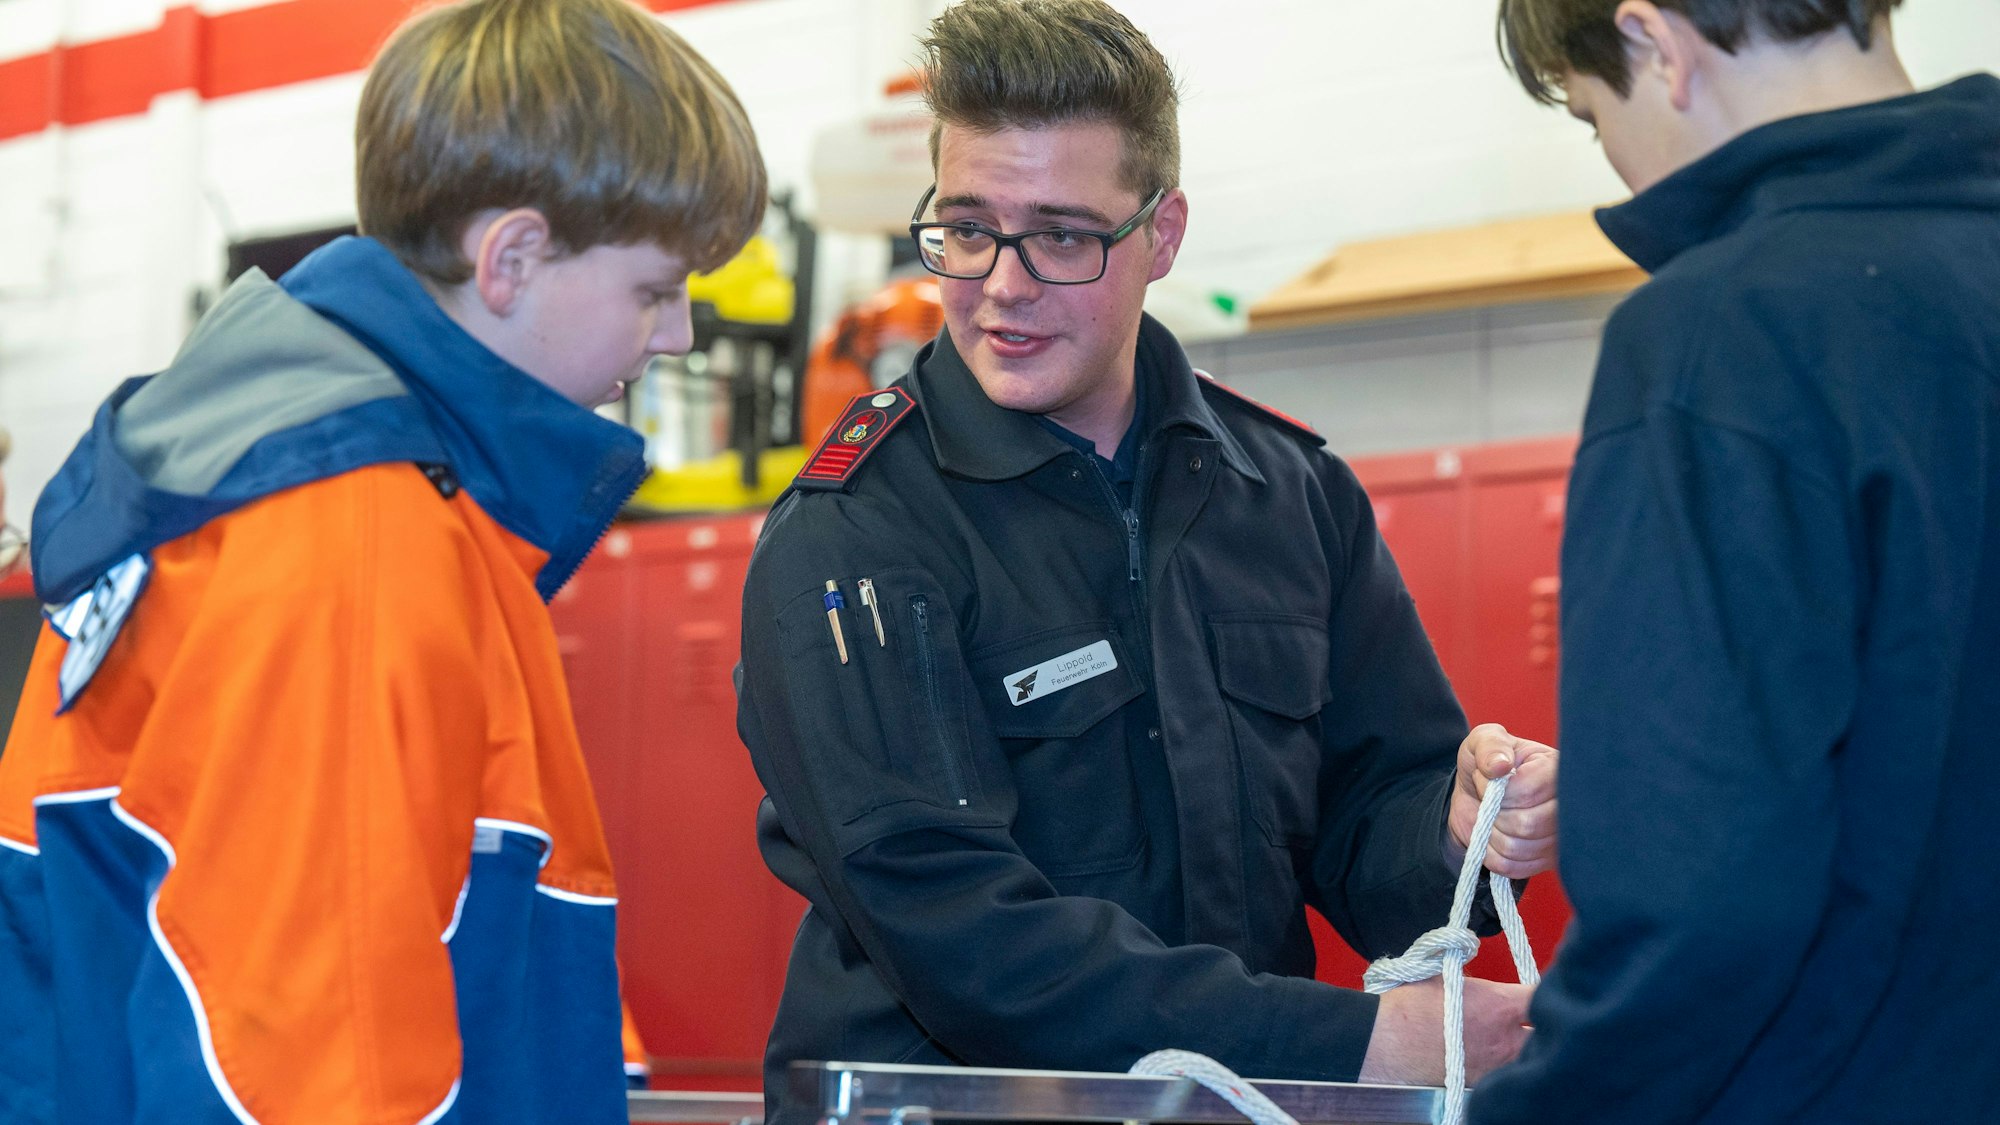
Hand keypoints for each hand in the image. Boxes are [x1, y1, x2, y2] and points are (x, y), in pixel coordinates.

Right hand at [1358, 976, 1532, 1084]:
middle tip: (1537, 1019)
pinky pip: (1507, 1076)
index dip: (1549, 989)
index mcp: (1499, 1006)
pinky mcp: (1482, 1086)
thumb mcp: (1447, 976)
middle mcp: (1506, 1040)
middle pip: (1548, 1033)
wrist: (1385, 1043)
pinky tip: (1496, 1060)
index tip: (1544, 989)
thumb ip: (1478, 981)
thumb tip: (1487, 982)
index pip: (1543, 994)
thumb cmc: (1409, 1007)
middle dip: (1547, 1025)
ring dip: (1529, 1049)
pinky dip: (1507, 1068)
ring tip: (1521, 1042)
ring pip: (1531, 1058)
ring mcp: (1496, 1068)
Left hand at [1447, 723, 1556, 877]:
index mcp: (1558, 769)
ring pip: (1518, 848)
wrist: (1479, 795)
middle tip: (1490, 800)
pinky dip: (1493, 854)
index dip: (1501, 790)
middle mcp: (1569, 805)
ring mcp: (1563, 837)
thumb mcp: (1483, 741)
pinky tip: (1497, 834)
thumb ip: (1491, 746)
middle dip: (1495, 814)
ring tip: (1492, 816)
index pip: (1528, 790)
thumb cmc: (1488, 763)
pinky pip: (1513, 867)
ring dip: (1491, 834)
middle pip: (1527, 824)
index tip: (1490, 778)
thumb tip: (1500, 766)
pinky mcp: (1550, 860)